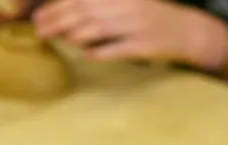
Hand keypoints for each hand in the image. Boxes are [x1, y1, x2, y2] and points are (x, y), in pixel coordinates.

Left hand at [33, 0, 227, 68]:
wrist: (188, 31)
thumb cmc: (150, 19)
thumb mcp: (126, 5)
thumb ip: (98, 8)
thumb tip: (64, 18)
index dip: (57, 7)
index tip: (39, 17)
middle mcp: (128, 7)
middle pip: (86, 12)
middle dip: (58, 21)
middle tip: (41, 31)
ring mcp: (138, 26)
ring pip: (100, 28)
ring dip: (76, 35)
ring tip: (61, 40)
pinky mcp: (145, 46)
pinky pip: (119, 48)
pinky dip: (101, 51)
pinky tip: (88, 55)